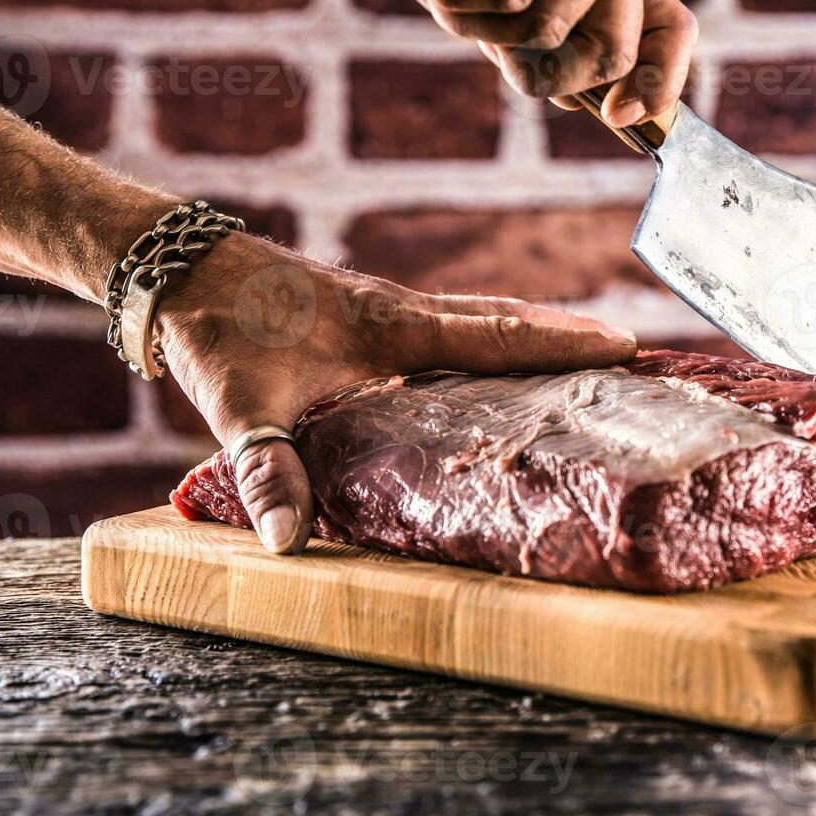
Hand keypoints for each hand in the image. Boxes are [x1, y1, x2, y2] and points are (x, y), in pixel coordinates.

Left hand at [156, 233, 637, 554]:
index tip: (627, 345)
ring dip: (537, 337)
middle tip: (634, 356)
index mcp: (394, 327)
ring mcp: (391, 311)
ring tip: (588, 361)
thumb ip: (268, 471)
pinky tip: (495, 373)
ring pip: (483, 321)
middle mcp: (405, 312)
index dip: (562, 341)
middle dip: (571, 338)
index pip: (497, 334)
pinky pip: (455, 328)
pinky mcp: (373, 319)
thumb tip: (289, 544)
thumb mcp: (241, 405)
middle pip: (508, 321)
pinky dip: (495, 342)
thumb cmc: (219, 331)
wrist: (182, 271)